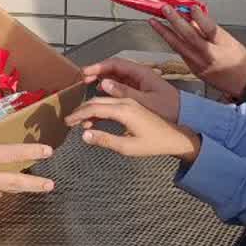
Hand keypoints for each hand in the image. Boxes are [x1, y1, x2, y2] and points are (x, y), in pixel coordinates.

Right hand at [66, 96, 200, 161]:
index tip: (67, 121)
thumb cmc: (155, 143)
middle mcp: (126, 101)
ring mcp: (130, 102)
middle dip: (81, 108)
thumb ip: (106, 140)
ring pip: (104, 99)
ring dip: (90, 107)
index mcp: (125, 108)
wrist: (178, 137)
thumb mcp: (129, 146)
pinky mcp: (133, 106)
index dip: (79, 113)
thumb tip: (84, 135)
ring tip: (78, 122)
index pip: (94, 105)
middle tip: (68, 119)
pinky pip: (112, 103)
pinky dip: (100, 110)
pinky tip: (93, 122)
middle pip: (97, 99)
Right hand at [80, 57, 180, 122]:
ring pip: (115, 77)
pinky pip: (120, 86)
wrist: (186, 117)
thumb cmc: (170, 110)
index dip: (98, 67)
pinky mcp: (140, 92)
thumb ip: (124, 92)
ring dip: (101, 80)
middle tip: (83, 79)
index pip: (115, 64)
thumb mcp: (145, 102)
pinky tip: (102, 94)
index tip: (85, 73)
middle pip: (113, 69)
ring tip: (88, 86)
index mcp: (142, 73)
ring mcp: (139, 83)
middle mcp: (140, 75)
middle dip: (97, 72)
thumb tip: (104, 83)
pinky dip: (109, 88)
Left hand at [149, 4, 245, 98]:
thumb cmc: (239, 60)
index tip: (192, 7)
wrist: (244, 82)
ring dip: (165, 33)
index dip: (200, 18)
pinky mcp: (194, 69)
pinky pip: (181, 53)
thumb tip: (194, 16)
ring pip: (180, 47)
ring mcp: (199, 65)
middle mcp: (208, 57)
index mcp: (221, 48)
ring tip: (154, 21)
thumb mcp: (229, 40)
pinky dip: (172, 42)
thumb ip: (210, 29)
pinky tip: (164, 34)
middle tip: (165, 9)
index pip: (209, 30)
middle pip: (189, 37)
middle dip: (175, 22)